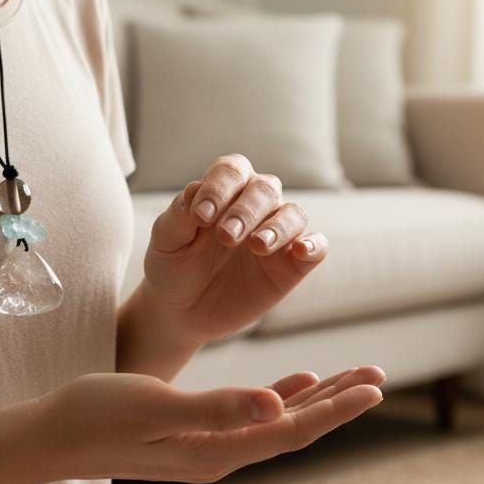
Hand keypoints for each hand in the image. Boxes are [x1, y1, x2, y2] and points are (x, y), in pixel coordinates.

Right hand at [31, 364, 385, 483]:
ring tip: (351, 376)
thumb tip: (276, 405)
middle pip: (294, 427)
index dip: (336, 408)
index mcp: (217, 452)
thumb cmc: (95, 416)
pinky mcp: (194, 436)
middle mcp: (220, 456)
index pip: (291, 430)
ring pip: (277, 421)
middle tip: (377, 374)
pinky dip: (280, 397)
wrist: (51, 438)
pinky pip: (252, 417)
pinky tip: (296, 382)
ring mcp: (208, 448)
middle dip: (337, 401)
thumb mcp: (157, 406)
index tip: (374, 387)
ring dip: (315, 398)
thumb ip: (217, 408)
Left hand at [141, 154, 327, 345]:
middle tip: (225, 236)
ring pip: (293, 214)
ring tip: (257, 246)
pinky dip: (314, 244)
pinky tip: (300, 250)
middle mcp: (255, 206)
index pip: (232, 171)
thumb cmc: (174, 266)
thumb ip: (179, 215)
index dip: (219, 187)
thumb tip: (197, 189)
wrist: (181, 312)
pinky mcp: (291, 266)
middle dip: (246, 210)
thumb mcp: (166, 241)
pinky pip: (317, 246)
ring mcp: (276, 235)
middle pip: (265, 189)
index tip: (201, 216)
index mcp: (224, 191)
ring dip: (277, 226)